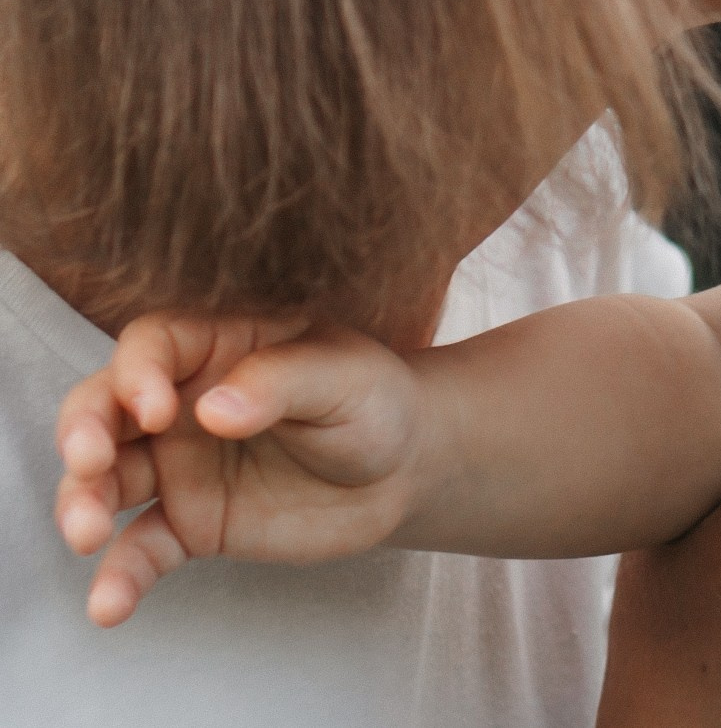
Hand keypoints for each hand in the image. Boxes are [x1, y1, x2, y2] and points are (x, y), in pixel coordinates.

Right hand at [54, 313, 427, 625]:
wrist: (404, 468)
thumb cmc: (373, 400)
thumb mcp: (343, 376)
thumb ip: (279, 382)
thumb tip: (211, 409)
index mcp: (218, 348)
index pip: (152, 346)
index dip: (138, 374)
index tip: (157, 411)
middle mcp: (182, 403)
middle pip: (104, 408)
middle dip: (82, 433)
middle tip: (88, 463)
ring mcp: (181, 465)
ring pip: (107, 480)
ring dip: (83, 503)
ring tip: (87, 534)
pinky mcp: (192, 522)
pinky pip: (143, 549)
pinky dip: (121, 576)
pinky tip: (110, 606)